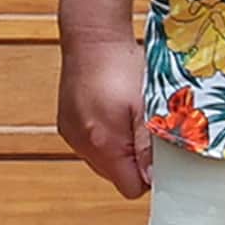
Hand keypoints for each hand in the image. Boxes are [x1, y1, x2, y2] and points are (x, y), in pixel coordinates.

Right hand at [57, 34, 154, 199]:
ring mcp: (72, 135)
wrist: (92, 37)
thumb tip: (153, 178)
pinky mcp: (66, 124)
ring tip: (127, 117)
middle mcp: (82, 145)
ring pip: (104, 160)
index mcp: (103, 144)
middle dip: (134, 160)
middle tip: (144, 129)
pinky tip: (111, 111)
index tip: (158, 155)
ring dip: (119, 147)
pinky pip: (91, 144)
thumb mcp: (146, 106)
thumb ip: (149, 146)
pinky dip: (104, 135)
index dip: (149, 176)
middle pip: (116, 176)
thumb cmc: (121, 66)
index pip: (130, 187)